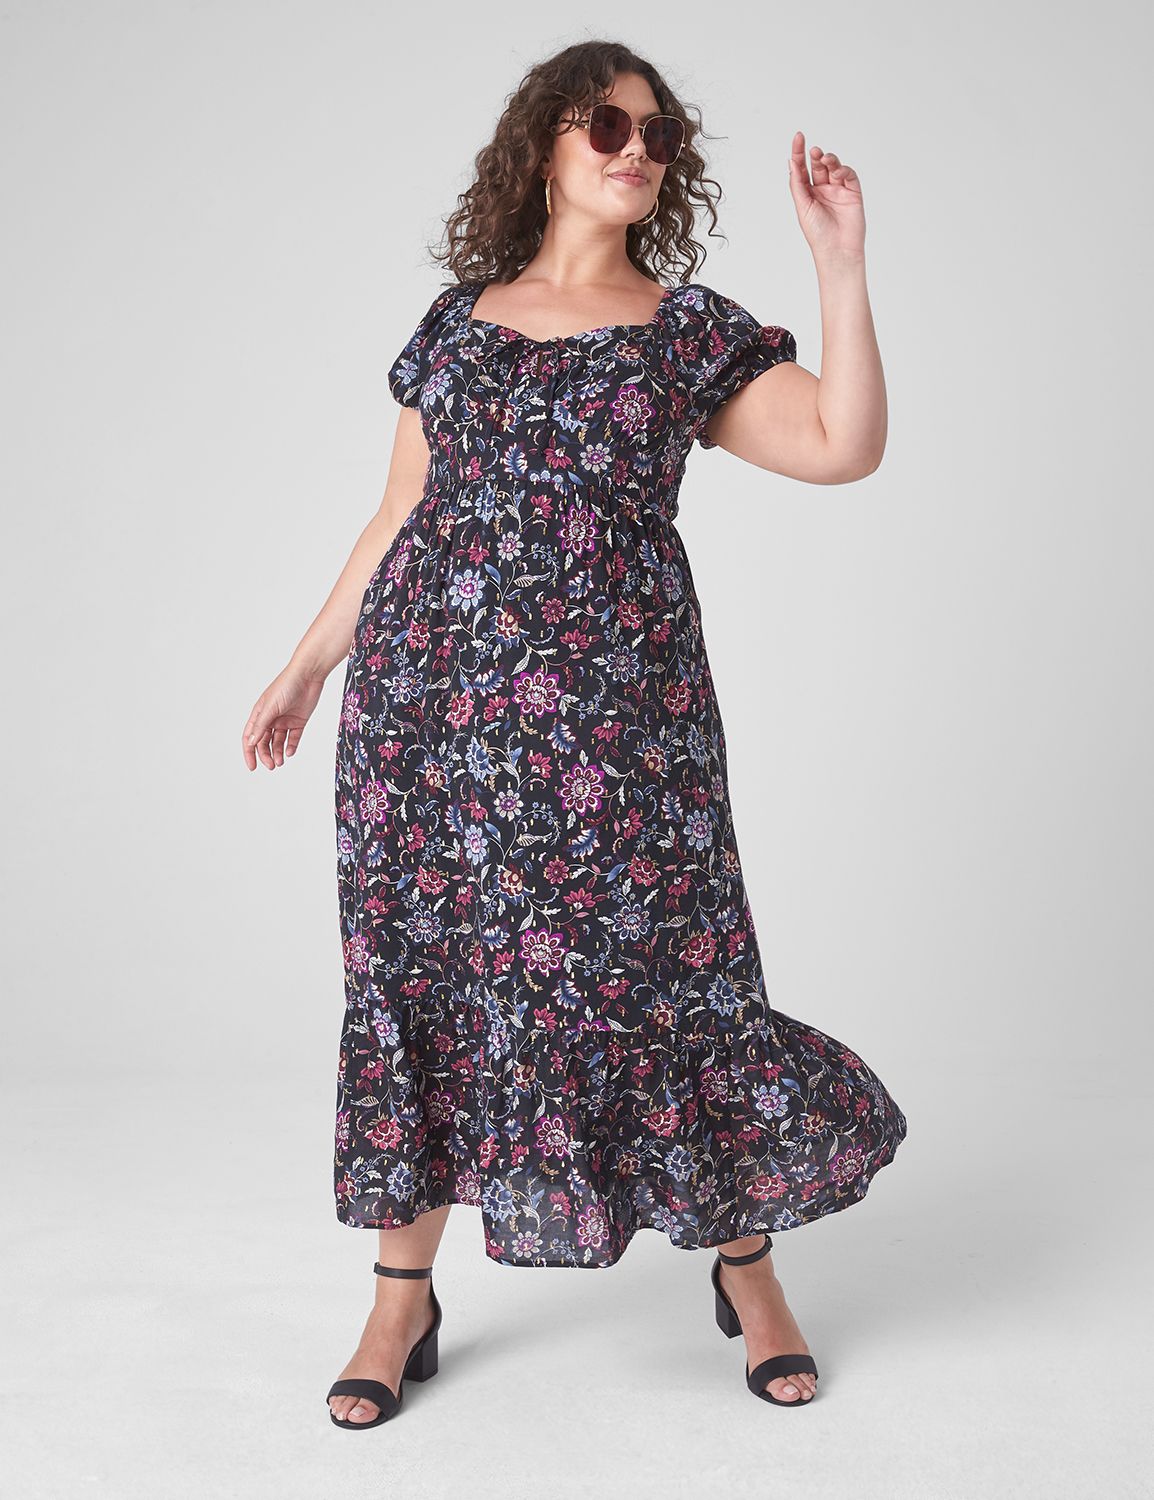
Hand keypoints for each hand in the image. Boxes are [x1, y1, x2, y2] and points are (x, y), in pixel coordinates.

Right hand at [242, 661, 326, 769]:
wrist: (309, 675)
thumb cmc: (286, 685)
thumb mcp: (271, 707)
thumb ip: (261, 725)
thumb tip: (251, 743)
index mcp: (260, 713)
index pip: (250, 736)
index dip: (249, 752)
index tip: (252, 766)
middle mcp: (271, 718)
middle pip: (264, 742)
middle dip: (266, 755)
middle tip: (272, 765)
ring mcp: (285, 720)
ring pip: (278, 742)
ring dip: (278, 753)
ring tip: (280, 762)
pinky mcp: (299, 721)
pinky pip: (293, 738)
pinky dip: (291, 746)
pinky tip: (290, 753)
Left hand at [787, 131, 865, 261]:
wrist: (837, 250)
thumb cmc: (817, 233)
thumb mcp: (802, 206)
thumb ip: (797, 183)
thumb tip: (792, 162)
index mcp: (808, 193)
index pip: (802, 168)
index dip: (799, 152)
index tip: (799, 137)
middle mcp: (822, 190)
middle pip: (817, 165)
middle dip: (815, 155)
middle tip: (814, 150)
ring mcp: (838, 190)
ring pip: (833, 167)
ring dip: (829, 159)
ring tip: (824, 158)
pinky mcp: (852, 192)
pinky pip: (848, 174)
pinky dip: (842, 170)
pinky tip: (836, 173)